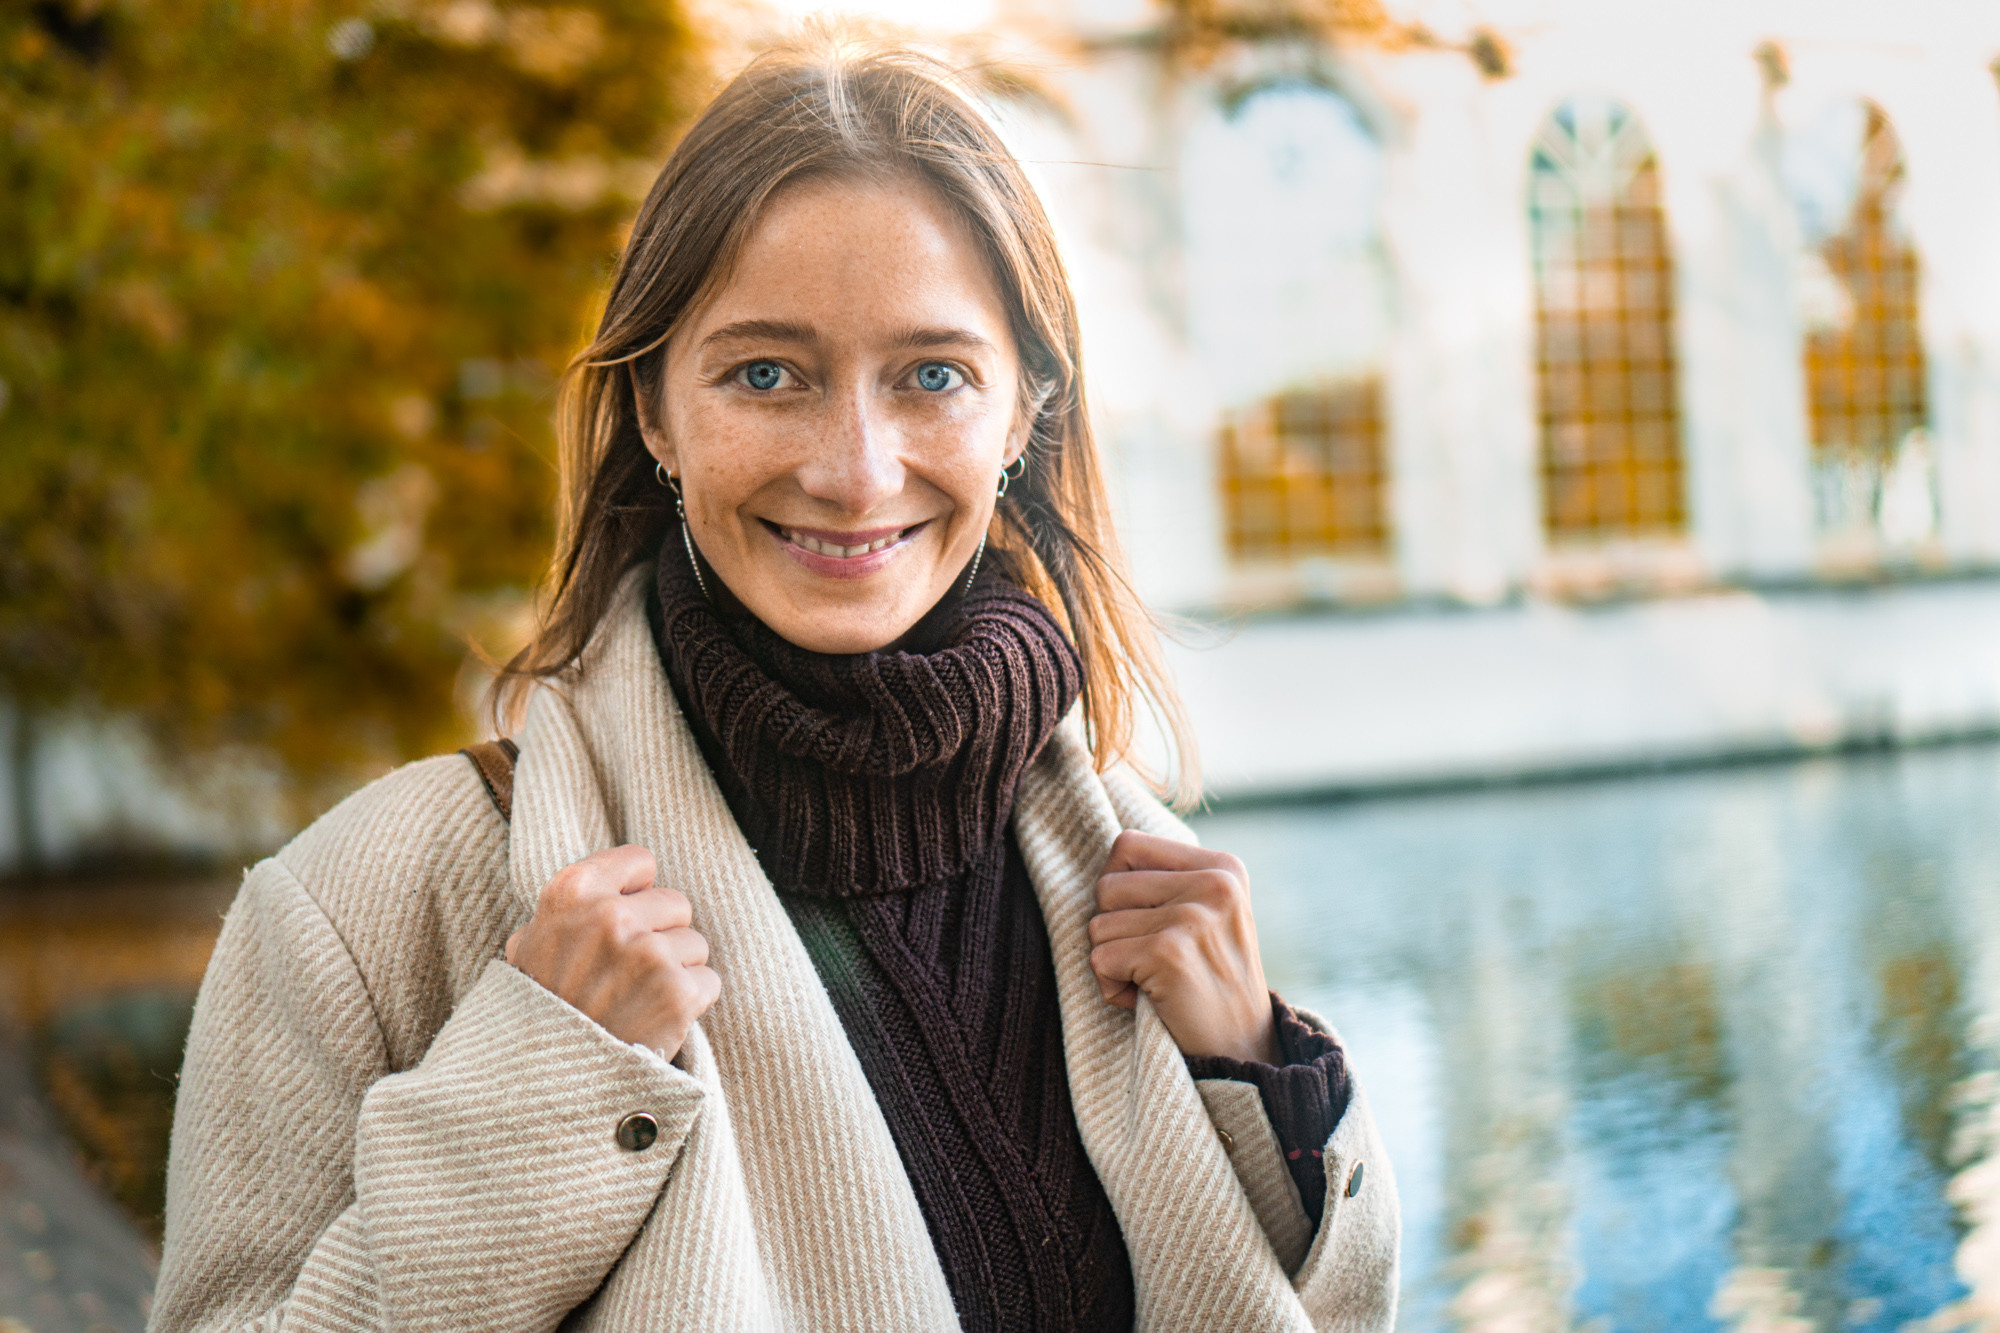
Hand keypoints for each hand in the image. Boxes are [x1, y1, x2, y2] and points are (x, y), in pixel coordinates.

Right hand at [505, 845, 719, 1060]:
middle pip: (675, 904)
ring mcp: (647, 954)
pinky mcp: (677, 993)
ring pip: (695, 944)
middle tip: (626, 974)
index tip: (623, 921)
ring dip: (675, 971)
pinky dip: (689, 1003)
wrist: (542, 1084)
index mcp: (573, 892)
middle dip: (659, 935)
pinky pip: (707, 981)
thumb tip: (603, 887)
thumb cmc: (536, 1012)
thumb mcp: (527, 949)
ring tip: (637, 1001)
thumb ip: (563, 912)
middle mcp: (612, 916)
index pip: (640, 861)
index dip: (636, 893)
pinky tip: (655, 1020)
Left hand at [1087, 831, 1279, 1064]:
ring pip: (1097, 925)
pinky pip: (1099, 960)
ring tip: (1156, 982)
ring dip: (1113, 963)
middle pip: (1105, 886)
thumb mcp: (1208, 914)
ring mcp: (1193, 917)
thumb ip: (1168, 880)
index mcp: (1222, 866)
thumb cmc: (1209, 981)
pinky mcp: (1169, 953)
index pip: (1126, 846)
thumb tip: (1109, 856)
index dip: (1118, 889)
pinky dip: (1112, 989)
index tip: (1146, 923)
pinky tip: (1149, 1000)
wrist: (1243, 1052)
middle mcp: (1214, 884)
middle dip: (1114, 931)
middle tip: (1154, 962)